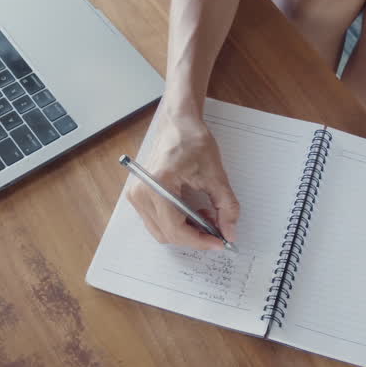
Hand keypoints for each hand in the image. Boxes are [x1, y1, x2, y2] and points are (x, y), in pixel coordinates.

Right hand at [126, 114, 239, 249]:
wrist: (178, 123)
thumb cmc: (193, 141)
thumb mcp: (216, 174)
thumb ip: (226, 207)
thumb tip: (229, 233)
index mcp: (157, 185)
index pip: (176, 229)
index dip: (200, 240)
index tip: (219, 243)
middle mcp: (140, 193)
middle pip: (167, 234)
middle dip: (194, 237)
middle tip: (217, 229)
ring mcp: (136, 195)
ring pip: (161, 231)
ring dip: (185, 231)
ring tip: (205, 217)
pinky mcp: (138, 195)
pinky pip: (157, 222)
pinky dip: (176, 224)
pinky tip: (192, 213)